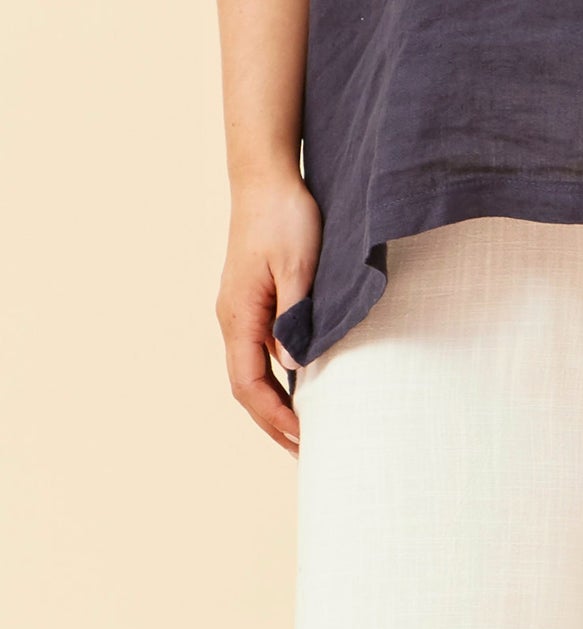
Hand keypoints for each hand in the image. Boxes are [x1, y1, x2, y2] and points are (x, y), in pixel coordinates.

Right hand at [216, 169, 320, 454]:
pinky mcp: (251, 298)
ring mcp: (239, 309)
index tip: (302, 439)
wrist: (266, 177)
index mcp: (239, 315)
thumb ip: (295, 314)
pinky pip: (258, 349)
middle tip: (304, 451)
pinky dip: (275, 375)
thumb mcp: (298, 264)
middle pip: (246, 385)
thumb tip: (293, 365)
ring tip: (302, 429)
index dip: (274, 416)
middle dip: (272, 421)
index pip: (249, 383)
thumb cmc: (284, 216)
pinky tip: (297, 381)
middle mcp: (232, 318)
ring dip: (273, 401)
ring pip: (251, 369)